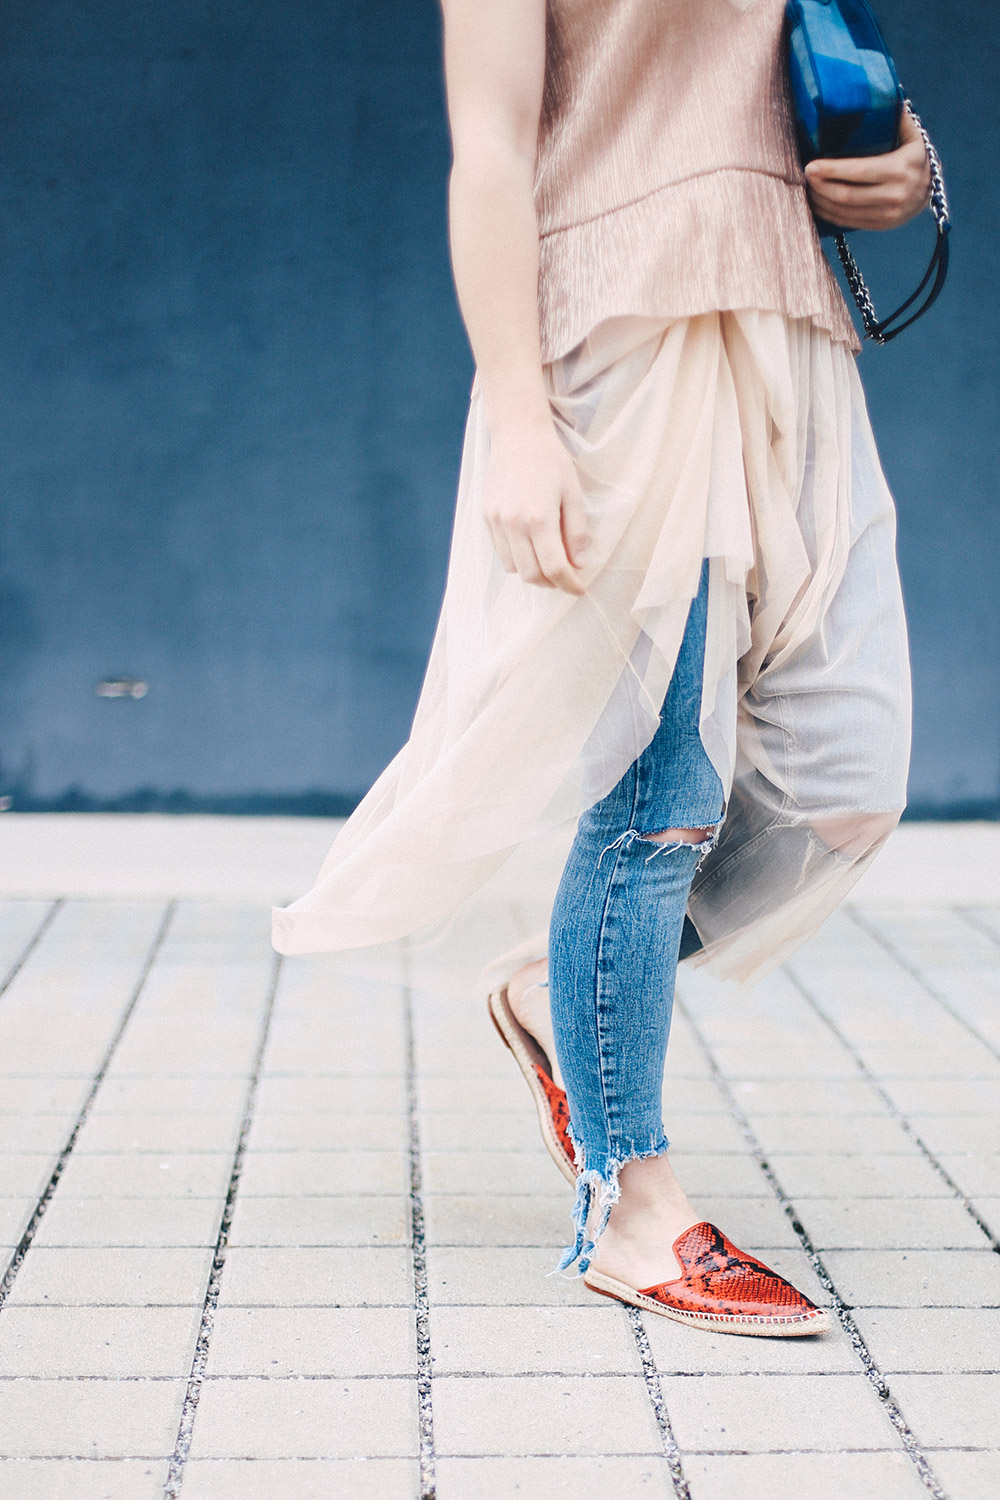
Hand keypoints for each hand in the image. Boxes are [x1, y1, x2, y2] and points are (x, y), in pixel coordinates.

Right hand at [482, 419, 590, 593]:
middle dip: (550, 583)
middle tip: (565, 578)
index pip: (554, 567)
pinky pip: (500, 551)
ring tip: (547, 562)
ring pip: (513, 567)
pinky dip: (516, 558)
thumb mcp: (572, 493)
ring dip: (532, 572)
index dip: (569, 584)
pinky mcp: (486, 516)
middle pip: (531, 575)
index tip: (578, 589)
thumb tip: (578, 563)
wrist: (517, 434)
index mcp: (539, 518)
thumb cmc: (550, 460)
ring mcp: (496, 521)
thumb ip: (577, 532)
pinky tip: (530, 546)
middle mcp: (513, 524)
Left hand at [804, 107, 930, 230]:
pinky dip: (828, 214)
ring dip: (821, 202)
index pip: (859, 172)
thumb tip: (881, 91)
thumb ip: (896, 116)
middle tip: (804, 175)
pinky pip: (848, 222)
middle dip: (821, 186)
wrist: (931, 189)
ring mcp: (888, 214)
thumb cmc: (914, 156)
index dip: (832, 170)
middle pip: (847, 195)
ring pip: (845, 212)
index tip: (811, 165)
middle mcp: (895, 195)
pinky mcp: (881, 225)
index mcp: (900, 169)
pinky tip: (817, 204)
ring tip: (806, 189)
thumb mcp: (912, 134)